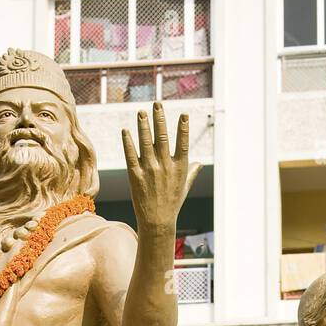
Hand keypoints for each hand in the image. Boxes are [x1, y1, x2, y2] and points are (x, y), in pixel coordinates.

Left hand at [122, 102, 197, 234]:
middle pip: (163, 137)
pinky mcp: (135, 176)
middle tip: (157, 104)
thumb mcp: (184, 187)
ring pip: (146, 143)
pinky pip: (131, 155)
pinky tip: (126, 131)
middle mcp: (165, 166)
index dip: (183, 128)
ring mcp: (150, 170)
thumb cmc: (172, 203)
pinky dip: (128, 142)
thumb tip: (200, 163)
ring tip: (141, 112)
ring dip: (143, 126)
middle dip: (160, 119)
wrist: (157, 222)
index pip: (182, 143)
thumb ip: (191, 172)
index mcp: (179, 167)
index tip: (183, 114)